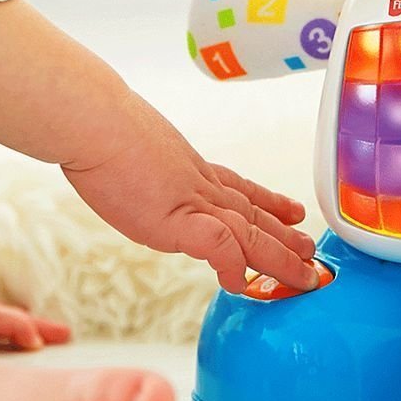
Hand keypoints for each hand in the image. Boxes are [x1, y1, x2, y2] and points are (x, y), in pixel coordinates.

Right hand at [61, 103, 317, 294]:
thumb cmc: (94, 125)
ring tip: (304, 274)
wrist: (89, 118)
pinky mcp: (176, 218)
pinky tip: (240, 282)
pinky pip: (219, 244)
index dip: (265, 200)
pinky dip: (235, 264)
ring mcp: (190, 200)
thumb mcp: (126, 143)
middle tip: (311, 250)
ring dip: (279, 255)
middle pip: (251, 211)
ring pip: (249, 231)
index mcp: (186, 166)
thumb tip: (129, 167)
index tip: (288, 209)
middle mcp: (196, 183)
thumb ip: (141, 164)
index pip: (236, 186)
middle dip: (283, 234)